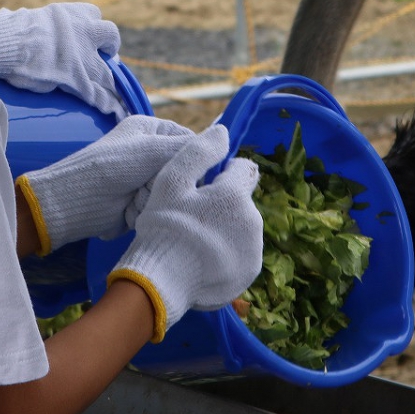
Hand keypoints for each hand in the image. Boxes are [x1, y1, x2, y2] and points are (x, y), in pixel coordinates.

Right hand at [0, 4, 125, 118]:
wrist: (11, 42)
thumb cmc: (11, 30)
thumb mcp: (27, 17)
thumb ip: (29, 22)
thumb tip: (6, 16)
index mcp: (71, 14)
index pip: (94, 15)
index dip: (94, 28)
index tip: (92, 36)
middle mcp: (84, 32)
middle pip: (111, 38)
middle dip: (111, 50)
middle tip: (108, 62)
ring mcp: (84, 57)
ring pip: (108, 72)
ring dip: (113, 83)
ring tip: (118, 97)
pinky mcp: (78, 79)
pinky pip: (98, 93)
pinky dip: (106, 103)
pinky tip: (112, 111)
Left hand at [16, 115, 193, 255]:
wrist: (74, 202)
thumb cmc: (109, 168)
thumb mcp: (151, 150)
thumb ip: (188, 147)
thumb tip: (224, 136)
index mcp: (152, 130)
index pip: (190, 142)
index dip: (195, 159)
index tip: (196, 172)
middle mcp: (150, 153)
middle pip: (183, 171)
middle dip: (166, 183)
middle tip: (148, 184)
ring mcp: (144, 180)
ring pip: (173, 193)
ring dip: (154, 199)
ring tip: (134, 197)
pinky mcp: (140, 204)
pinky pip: (159, 209)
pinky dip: (146, 211)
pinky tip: (130, 210)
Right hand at [107, 125, 262, 342]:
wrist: (161, 282)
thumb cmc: (164, 227)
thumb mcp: (172, 181)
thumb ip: (199, 152)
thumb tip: (222, 131)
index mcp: (235, 196)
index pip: (244, 170)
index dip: (225, 172)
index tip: (205, 185)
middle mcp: (253, 221)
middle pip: (241, 201)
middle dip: (223, 204)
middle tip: (192, 216)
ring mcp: (253, 250)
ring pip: (241, 228)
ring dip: (225, 228)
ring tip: (195, 240)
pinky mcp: (249, 273)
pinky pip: (240, 253)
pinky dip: (226, 253)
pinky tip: (202, 259)